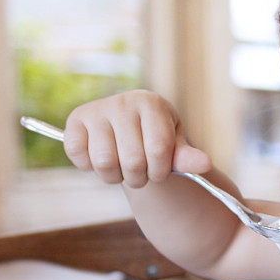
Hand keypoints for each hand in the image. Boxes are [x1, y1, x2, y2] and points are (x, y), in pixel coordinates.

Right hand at [63, 90, 211, 187]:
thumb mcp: (173, 145)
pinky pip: (78, 155)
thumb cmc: (155, 137)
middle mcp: (123, 101)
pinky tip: (99, 158)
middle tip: (140, 173)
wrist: (130, 124)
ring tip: (121, 168)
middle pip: (132, 160)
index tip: (160, 171)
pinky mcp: (74, 119)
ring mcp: (97, 109)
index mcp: (152, 104)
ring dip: (114, 177)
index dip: (160, 171)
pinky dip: (88, 167)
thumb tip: (205, 164)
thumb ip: (186, 157)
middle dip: (139, 178)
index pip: (158, 150)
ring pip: (104, 162)